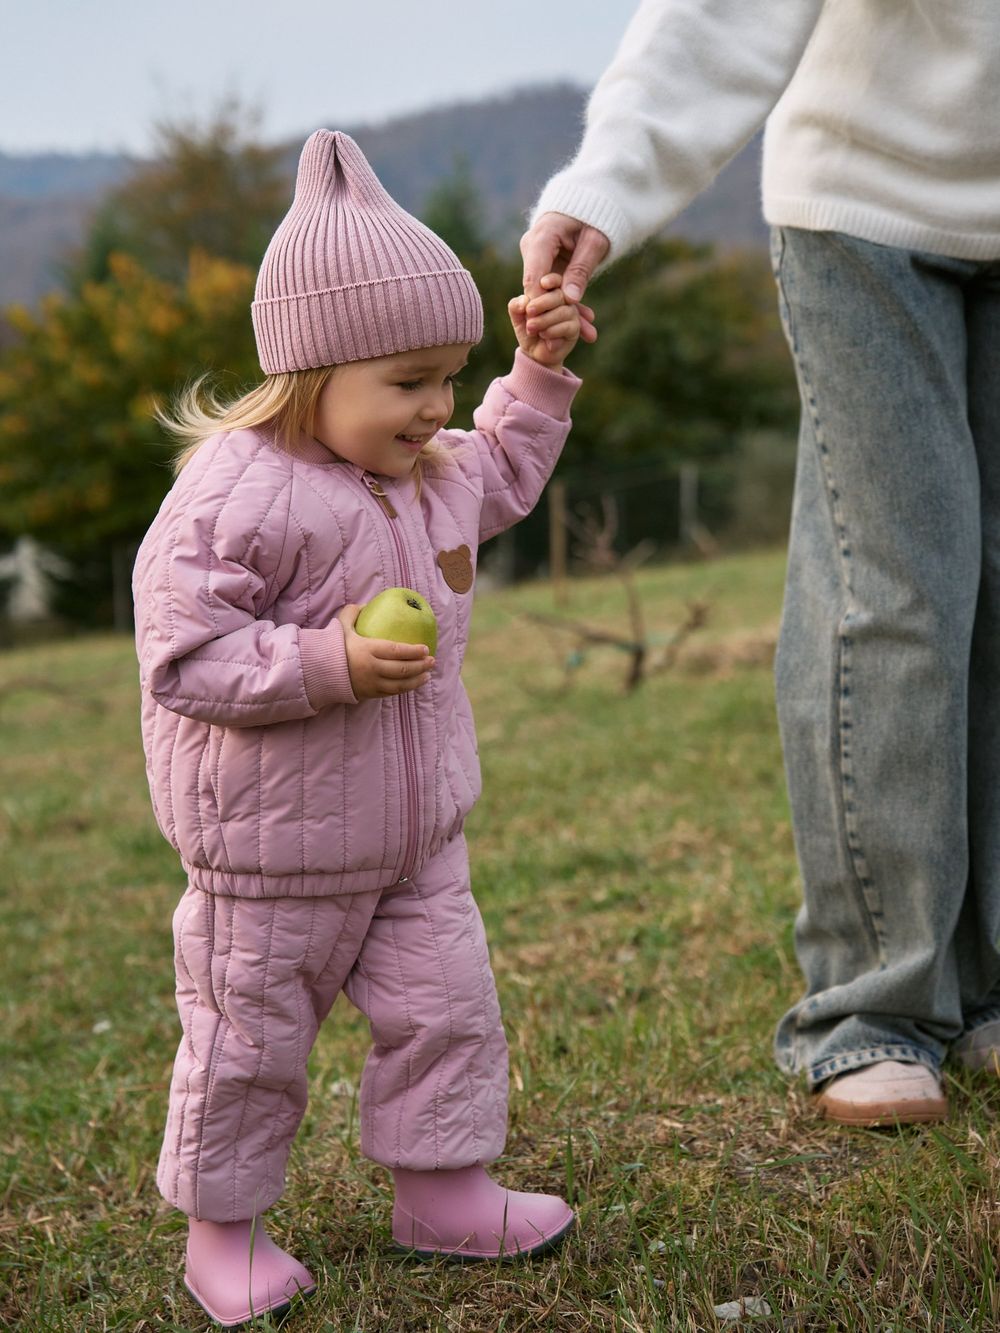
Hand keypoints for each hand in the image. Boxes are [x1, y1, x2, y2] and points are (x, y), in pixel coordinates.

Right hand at [338, 605, 434, 699]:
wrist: (317, 671)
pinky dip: (404, 689)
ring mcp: (371, 683)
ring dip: (416, 680)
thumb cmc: (332, 646)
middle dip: (420, 666)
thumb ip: (353, 612)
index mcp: (367, 649)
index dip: (413, 651)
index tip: (425, 649)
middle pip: (402, 669)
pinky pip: (391, 693)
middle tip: (432, 661)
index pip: (396, 650)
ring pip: (399, 684)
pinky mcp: (369, 694)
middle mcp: (372, 668)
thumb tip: (367, 604)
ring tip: (427, 675)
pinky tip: (413, 684)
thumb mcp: (341, 625)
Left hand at [508, 273, 591, 369]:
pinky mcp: (575, 329)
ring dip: (545, 320)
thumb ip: (516, 306)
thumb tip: (524, 302)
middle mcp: (564, 300)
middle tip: (529, 311)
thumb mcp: (517, 316)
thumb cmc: (527, 329)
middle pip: (559, 295)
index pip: (556, 280)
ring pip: (564, 311)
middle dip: (543, 303)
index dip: (551, 280)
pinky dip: (553, 331)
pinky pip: (568, 326)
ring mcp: (572, 313)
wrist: (534, 352)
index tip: (543, 284)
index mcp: (551, 291)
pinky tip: (543, 336)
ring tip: (531, 328)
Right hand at [520, 210, 608, 325]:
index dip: (538, 305)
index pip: (533, 277)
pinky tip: (586, 324)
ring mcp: (536, 256)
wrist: (590, 201)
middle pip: (536, 288)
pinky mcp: (544, 263)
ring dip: (564, 314)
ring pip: (545, 291)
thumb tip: (570, 299)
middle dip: (551, 316)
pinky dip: (569, 303)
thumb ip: (581, 269)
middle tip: (563, 343)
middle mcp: (533, 247)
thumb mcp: (594, 242)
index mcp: (542, 237)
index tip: (546, 330)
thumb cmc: (595, 216)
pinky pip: (553, 287)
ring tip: (585, 335)